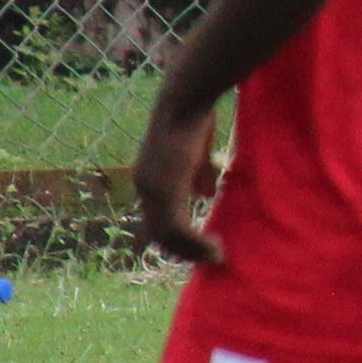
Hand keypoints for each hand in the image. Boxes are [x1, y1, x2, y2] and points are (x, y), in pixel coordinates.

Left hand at [131, 97, 226, 268]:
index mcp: (149, 180)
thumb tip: (207, 193)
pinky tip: (216, 246)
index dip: (178, 237)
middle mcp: (145, 189)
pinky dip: (197, 242)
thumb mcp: (198, 152)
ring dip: (193, 251)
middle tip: (210, 259)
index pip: (158, 218)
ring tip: (217, 257)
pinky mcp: (166, 190)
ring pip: (169, 236)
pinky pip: (179, 228)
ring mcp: (153, 191)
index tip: (202, 246)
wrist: (185, 103)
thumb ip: (199, 174)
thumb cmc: (194, 119)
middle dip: (185, 251)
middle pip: (159, 234)